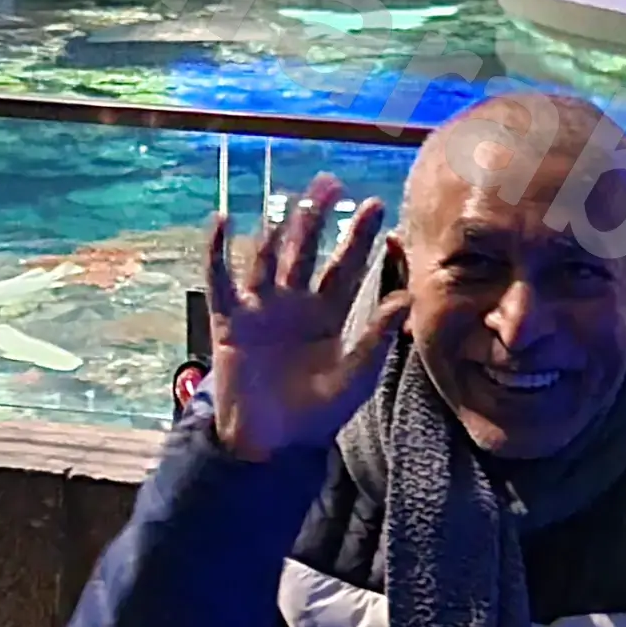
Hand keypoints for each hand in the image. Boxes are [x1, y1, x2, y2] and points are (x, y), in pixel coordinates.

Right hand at [201, 175, 410, 460]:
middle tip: (331, 182)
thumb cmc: (316, 416)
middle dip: (318, 217)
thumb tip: (406, 299)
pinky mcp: (230, 321)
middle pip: (308, 251)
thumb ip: (376, 338)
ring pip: (269, 258)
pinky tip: (223, 221)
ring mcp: (261, 309)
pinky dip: (218, 251)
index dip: (360, 237)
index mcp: (328, 315)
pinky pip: (221, 280)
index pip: (346, 267)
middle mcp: (294, 304)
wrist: (271, 444)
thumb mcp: (354, 377)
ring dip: (279, 230)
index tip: (375, 204)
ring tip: (292, 200)